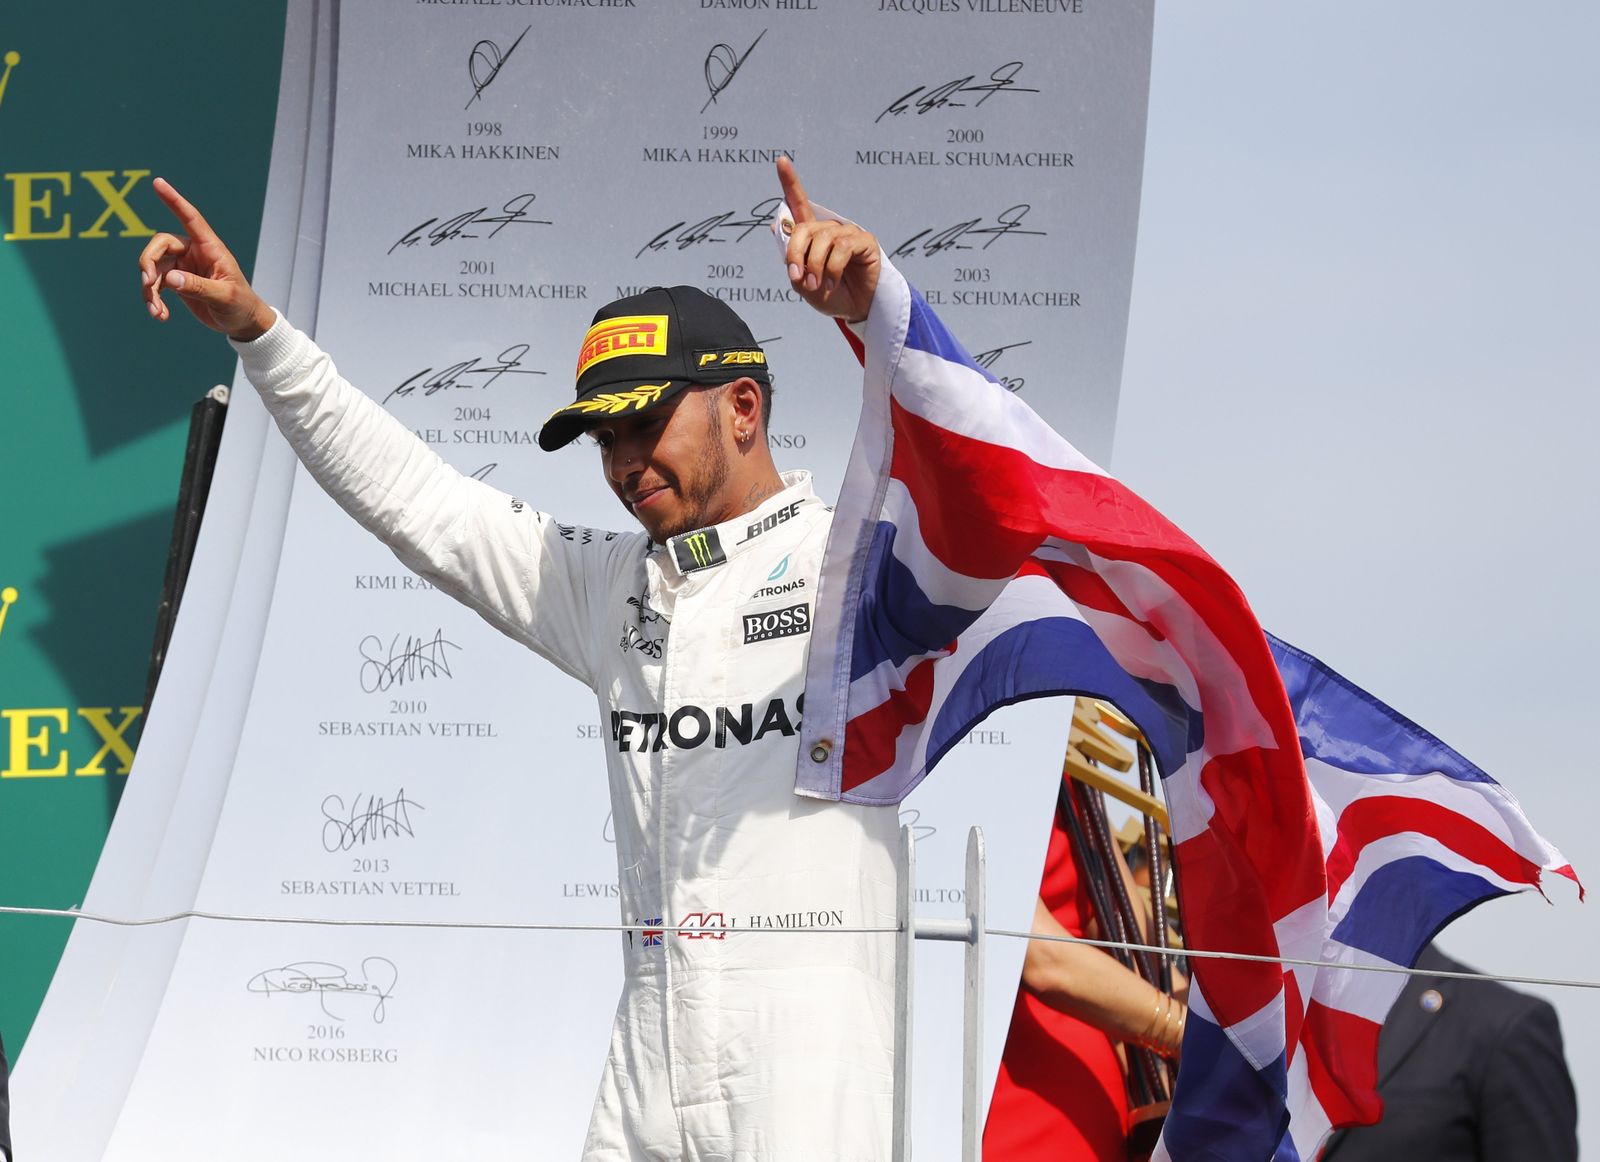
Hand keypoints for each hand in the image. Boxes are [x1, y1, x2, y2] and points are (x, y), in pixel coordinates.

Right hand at [138, 177, 274, 340]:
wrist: (242, 323)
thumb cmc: (240, 305)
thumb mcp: (224, 296)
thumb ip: (198, 287)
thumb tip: (170, 279)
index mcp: (210, 248)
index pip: (190, 218)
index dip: (174, 200)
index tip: (157, 182)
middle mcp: (194, 253)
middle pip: (159, 245)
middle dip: (148, 262)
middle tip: (148, 284)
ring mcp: (183, 266)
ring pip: (154, 268)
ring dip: (150, 290)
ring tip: (156, 312)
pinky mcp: (177, 282)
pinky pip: (156, 285)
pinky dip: (154, 300)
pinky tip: (160, 316)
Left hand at [776, 157, 879, 322]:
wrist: (856, 311)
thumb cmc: (830, 296)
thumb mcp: (804, 285)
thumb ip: (792, 263)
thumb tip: (779, 229)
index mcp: (812, 236)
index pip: (799, 204)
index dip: (789, 182)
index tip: (780, 160)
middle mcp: (829, 229)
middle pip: (804, 228)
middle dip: (796, 253)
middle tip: (798, 278)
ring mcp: (847, 233)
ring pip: (823, 239)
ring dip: (815, 266)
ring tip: (818, 286)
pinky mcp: (864, 241)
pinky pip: (842, 247)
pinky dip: (832, 268)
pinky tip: (831, 283)